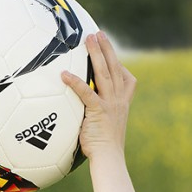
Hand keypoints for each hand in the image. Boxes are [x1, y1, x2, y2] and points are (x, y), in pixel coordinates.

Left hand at [62, 32, 135, 160]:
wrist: (109, 158)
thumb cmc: (104, 148)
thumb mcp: (106, 126)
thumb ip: (98, 115)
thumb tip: (83, 113)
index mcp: (123, 103)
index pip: (127, 80)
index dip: (120, 66)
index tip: (113, 55)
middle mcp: (119, 100)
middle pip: (114, 68)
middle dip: (107, 48)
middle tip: (98, 33)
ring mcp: (110, 104)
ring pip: (104, 73)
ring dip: (97, 54)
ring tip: (89, 38)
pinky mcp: (99, 111)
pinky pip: (86, 92)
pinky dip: (75, 83)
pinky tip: (64, 74)